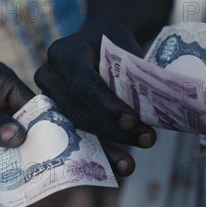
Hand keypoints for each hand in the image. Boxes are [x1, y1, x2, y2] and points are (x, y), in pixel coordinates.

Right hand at [34, 22, 155, 175]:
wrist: (97, 40)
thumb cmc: (114, 43)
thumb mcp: (123, 51)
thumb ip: (130, 76)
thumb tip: (157, 106)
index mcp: (63, 54)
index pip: (83, 85)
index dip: (106, 106)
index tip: (132, 120)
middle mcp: (49, 76)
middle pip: (78, 111)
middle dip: (111, 131)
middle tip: (145, 139)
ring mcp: (48, 98)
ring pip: (76, 129)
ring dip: (106, 148)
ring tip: (130, 164)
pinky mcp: (55, 116)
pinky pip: (75, 137)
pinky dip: (99, 152)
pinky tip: (117, 166)